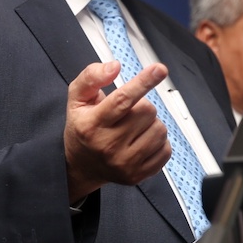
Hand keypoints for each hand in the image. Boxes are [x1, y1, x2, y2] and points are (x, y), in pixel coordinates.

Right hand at [64, 61, 171, 202]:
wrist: (80, 166)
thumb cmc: (82, 126)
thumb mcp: (77, 98)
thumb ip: (92, 77)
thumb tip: (114, 66)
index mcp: (91, 124)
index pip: (122, 100)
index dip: (143, 82)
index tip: (160, 69)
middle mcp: (107, 146)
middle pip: (147, 111)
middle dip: (142, 106)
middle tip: (128, 113)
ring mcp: (124, 164)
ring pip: (160, 130)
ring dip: (151, 124)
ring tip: (134, 128)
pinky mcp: (137, 176)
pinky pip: (165, 150)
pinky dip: (158, 142)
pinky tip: (141, 142)